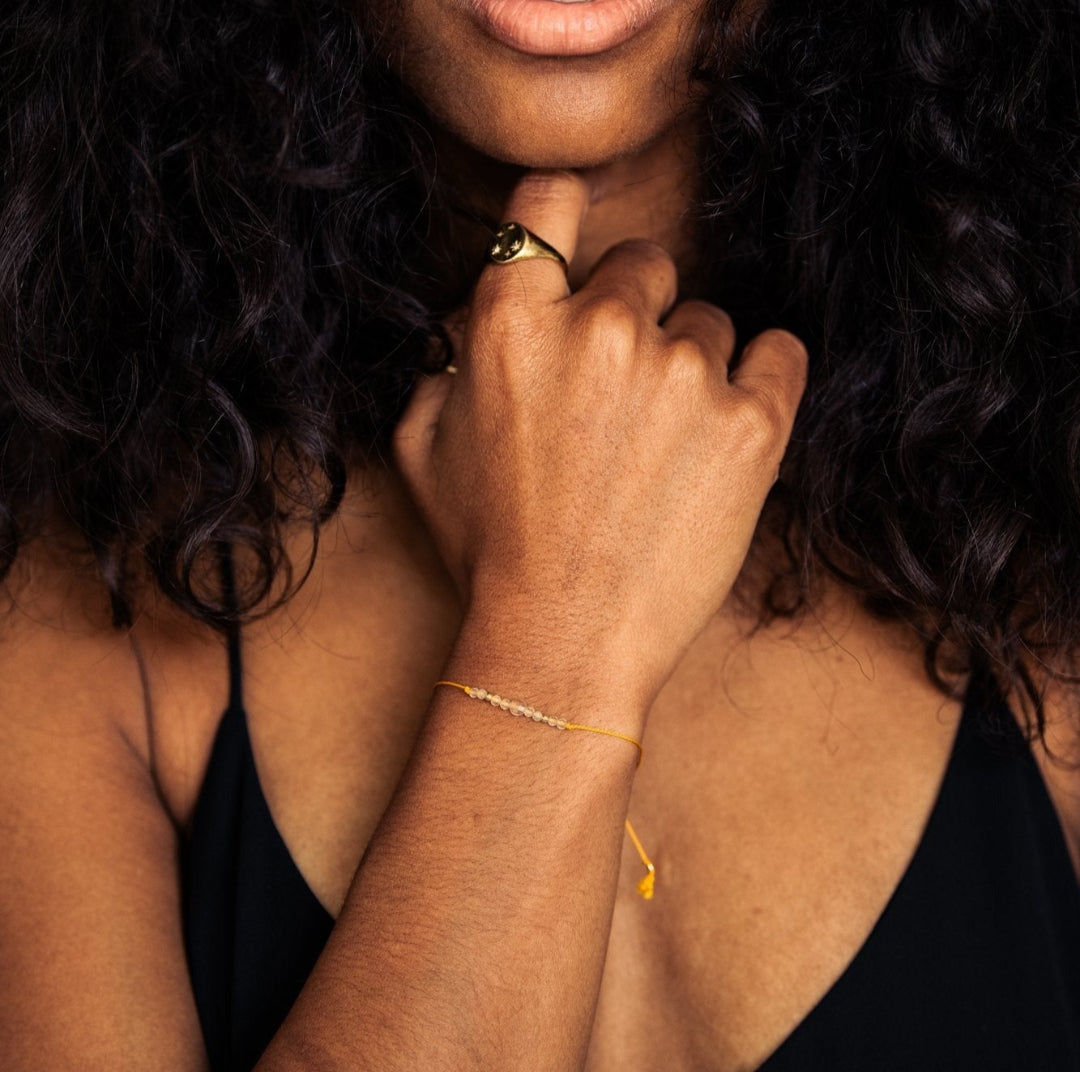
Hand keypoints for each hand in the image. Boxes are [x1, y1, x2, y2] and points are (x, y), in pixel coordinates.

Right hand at [395, 171, 806, 712]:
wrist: (563, 641)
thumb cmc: (491, 550)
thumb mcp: (424, 449)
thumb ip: (447, 362)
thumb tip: (479, 320)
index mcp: (514, 321)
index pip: (548, 199)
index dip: (565, 214)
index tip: (581, 247)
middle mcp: (602, 325)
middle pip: (645, 264)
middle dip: (635, 313)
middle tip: (623, 394)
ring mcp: (684, 371)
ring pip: (709, 322)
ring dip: (692, 366)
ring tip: (665, 447)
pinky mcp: (753, 421)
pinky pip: (779, 353)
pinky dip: (761, 381)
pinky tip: (728, 428)